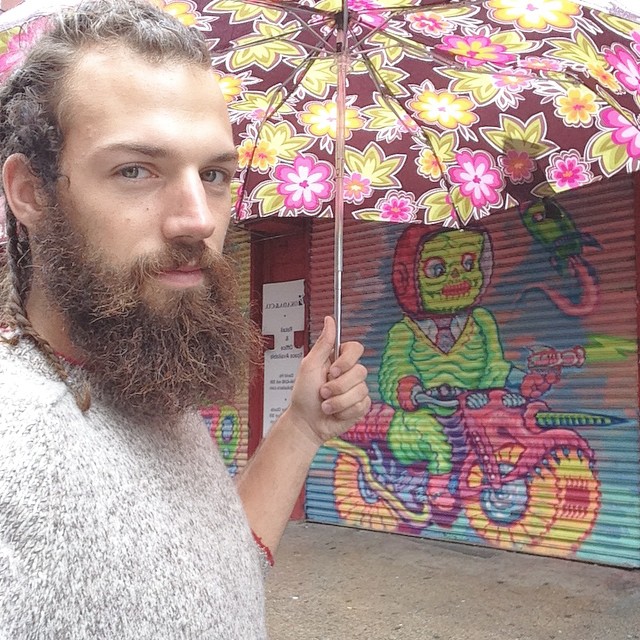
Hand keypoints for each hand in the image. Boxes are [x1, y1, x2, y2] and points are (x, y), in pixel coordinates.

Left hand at [286, 316, 370, 447]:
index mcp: (338, 360)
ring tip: (325, 405)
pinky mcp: (360, 406)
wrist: (306, 423)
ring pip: (361, 391)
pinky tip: (335, 413)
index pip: (356, 348)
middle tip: (322, 392)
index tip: (332, 371)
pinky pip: (362, 405)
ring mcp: (356, 390)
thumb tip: (330, 319)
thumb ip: (323, 343)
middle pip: (360, 371)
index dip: (347, 361)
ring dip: (338, 401)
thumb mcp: (309, 366)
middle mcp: (349, 373)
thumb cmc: (304, 395)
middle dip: (338, 386)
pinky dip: (344, 411)